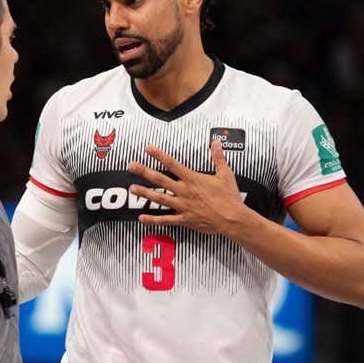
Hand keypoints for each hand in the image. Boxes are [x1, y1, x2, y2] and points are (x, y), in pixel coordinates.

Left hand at [126, 140, 253, 235]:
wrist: (232, 219)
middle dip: (144, 172)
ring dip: (144, 193)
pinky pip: (165, 220)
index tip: (147, 148)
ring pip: (159, 199)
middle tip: (131, 166)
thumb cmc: (229, 197)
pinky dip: (153, 220)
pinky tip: (141, 218)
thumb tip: (216, 142)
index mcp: (192, 179)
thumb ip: (218, 158)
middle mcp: (184, 191)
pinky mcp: (184, 219)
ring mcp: (182, 206)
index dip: (158, 155)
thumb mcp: (225, 174)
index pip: (172, 164)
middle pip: (160, 179)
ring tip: (132, 188)